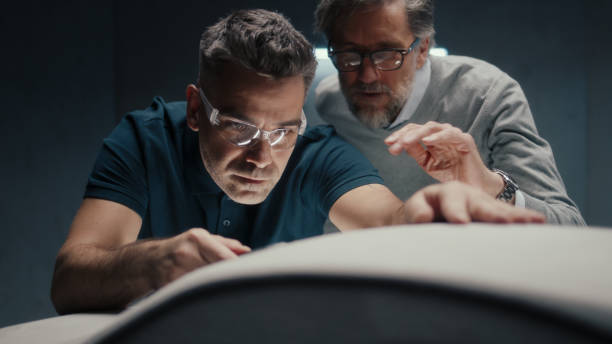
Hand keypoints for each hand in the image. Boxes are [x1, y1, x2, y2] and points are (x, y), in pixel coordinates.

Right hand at [151, 228, 250, 287]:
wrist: (148, 261)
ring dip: (216, 286)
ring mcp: (176, 270)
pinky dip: (201, 293)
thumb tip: (246, 251)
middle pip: (216, 271)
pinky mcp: (169, 286)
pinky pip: (192, 292)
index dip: (237, 267)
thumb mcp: (201, 239)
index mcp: (197, 238)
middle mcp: (186, 253)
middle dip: (228, 277)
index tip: (250, 274)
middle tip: (239, 282)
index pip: (223, 256)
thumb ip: (225, 245)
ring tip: (220, 286)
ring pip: (205, 283)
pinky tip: (203, 291)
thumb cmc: (180, 248)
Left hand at [384, 121, 503, 197]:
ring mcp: (453, 136)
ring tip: (405, 142)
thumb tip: (400, 143)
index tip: (388, 144)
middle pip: (419, 128)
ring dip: (416, 134)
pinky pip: (451, 134)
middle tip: (392, 145)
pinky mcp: (465, 141)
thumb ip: (416, 152)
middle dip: (403, 136)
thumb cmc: (452, 175)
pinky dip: (439, 136)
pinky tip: (427, 142)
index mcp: (431, 140)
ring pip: (432, 128)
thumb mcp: (428, 164)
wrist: (472, 189)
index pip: (412, 131)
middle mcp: (441, 135)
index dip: (399, 136)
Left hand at [404, 181, 544, 223]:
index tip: (461, 222)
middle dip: (492, 214)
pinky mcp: (493, 215)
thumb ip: (416, 211)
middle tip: (502, 222)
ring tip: (531, 222)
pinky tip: (540, 223)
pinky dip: (523, 220)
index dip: (457, 211)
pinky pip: (509, 218)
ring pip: (500, 211)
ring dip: (515, 217)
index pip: (453, 201)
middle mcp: (469, 195)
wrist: (432, 214)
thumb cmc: (422, 213)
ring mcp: (484, 204)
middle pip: (482, 205)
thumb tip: (425, 217)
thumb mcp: (415, 210)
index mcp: (448, 192)